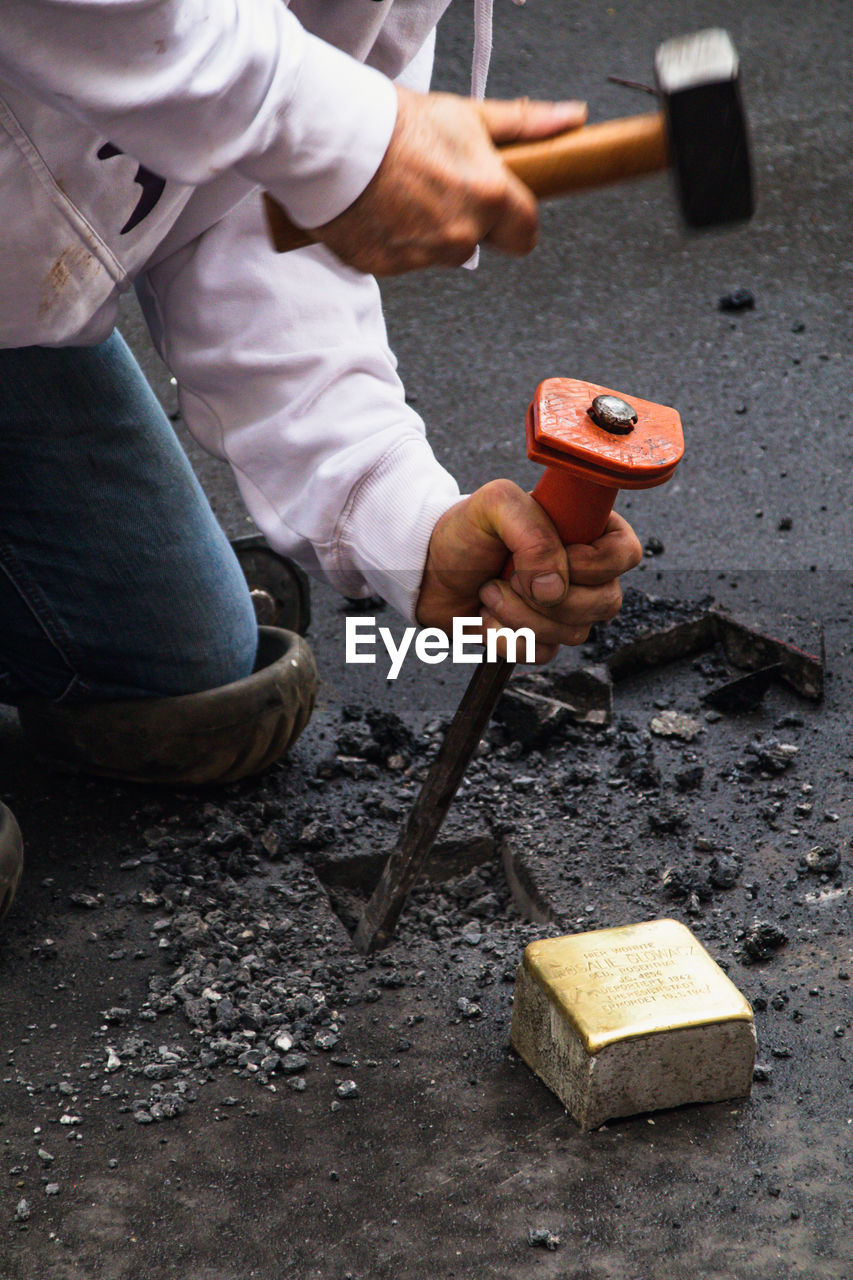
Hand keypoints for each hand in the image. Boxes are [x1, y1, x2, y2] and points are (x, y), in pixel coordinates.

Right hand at [311, 87, 586, 275]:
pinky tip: (375, 209)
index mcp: (489, 199)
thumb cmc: (398, 123)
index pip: (526, 234)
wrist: (334, 138)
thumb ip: (524, 126)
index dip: (513, 220)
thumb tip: (571, 121)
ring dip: (422, 231)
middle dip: (459, 219)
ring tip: (397, 193)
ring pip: (435, 252)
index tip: (497, 207)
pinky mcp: (385, 268)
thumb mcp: (468, 116)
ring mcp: (422, 257)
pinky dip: (388, 240)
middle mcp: (460, 236)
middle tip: (431, 184)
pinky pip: (397, 259)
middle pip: (475, 242)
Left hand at [416, 480, 641, 662]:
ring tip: (490, 590)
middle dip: (550, 596)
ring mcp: (565, 607)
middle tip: (508, 575)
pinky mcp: (540, 636)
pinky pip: (543, 652)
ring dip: (520, 615)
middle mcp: (584, 571)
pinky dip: (507, 637)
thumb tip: (555, 590)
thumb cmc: (463, 530)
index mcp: (586, 530)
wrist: (426, 569)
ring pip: (575, 633)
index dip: (594, 564)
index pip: (626, 554)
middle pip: (606, 602)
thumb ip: (532, 534)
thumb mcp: (496, 505)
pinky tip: (487, 615)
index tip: (556, 556)